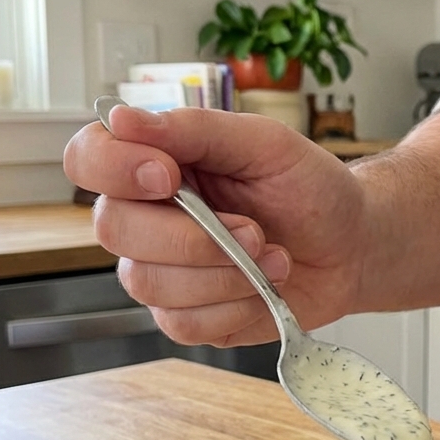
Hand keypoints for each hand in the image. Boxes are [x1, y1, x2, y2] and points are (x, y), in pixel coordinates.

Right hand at [63, 106, 368, 345]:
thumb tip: (123, 117)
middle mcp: (147, 217)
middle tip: (254, 230)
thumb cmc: (310, 188)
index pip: (88, 159)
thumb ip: (196, 129)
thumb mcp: (265, 143)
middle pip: (114, 228)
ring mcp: (163, 270)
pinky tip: (263, 287)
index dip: (114, 169)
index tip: (168, 176)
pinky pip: (182, 322)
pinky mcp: (187, 316)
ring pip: (149, 282)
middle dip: (192, 236)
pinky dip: (233, 306)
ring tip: (273, 257)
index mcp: (156, 164)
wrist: (352, 245)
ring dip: (224, 273)